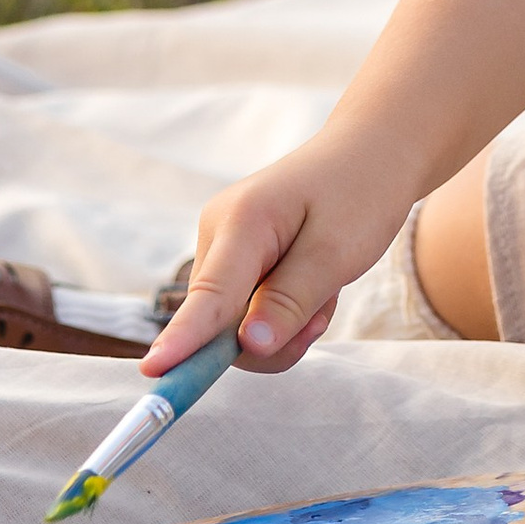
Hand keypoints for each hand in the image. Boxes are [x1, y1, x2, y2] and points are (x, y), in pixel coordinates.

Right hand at [139, 129, 410, 380]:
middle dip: (275, 337)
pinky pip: (249, 315)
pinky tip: (315, 286)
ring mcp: (224, 248)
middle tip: (324, 309)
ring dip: (286, 327)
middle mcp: (219, 235)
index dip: (182, 339)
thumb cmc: (360, 192)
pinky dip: (286, 315)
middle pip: (221, 326)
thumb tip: (249, 347)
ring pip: (236, 328)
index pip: (209, 295)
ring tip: (326, 288)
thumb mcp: (338, 251)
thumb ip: (291, 301)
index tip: (153, 371)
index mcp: (242, 221)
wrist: (371, 151)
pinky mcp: (236, 262)